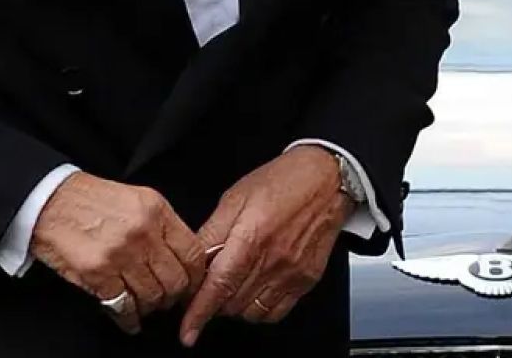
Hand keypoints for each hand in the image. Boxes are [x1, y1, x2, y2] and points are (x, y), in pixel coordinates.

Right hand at [31, 172, 206, 334]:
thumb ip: (161, 225)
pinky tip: (128, 316)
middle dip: (172, 295)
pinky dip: (129, 318)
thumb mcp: (136, 199)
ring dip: (149, 306)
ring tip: (143, 303)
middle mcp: (142, 231)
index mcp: (155, 209)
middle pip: (176, 280)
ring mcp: (121, 253)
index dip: (194, 276)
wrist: (52, 201)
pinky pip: (125, 307)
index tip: (190, 284)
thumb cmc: (92, 201)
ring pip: (152, 297)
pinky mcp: (98, 273)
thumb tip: (182, 258)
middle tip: (165, 297)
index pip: (193, 253)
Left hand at [179, 147, 346, 346]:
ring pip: (251, 312)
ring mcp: (291, 274)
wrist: (325, 181)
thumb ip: (213, 230)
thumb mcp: (236, 196)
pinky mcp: (305, 282)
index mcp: (251, 235)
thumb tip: (193, 257)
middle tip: (207, 284)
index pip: (219, 284)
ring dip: (234, 305)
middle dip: (213, 300)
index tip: (186, 330)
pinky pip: (275, 313)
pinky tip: (252, 290)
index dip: (199, 311)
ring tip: (231, 282)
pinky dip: (258, 310)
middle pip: (232, 302)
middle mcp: (273, 260)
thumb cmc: (280, 182)